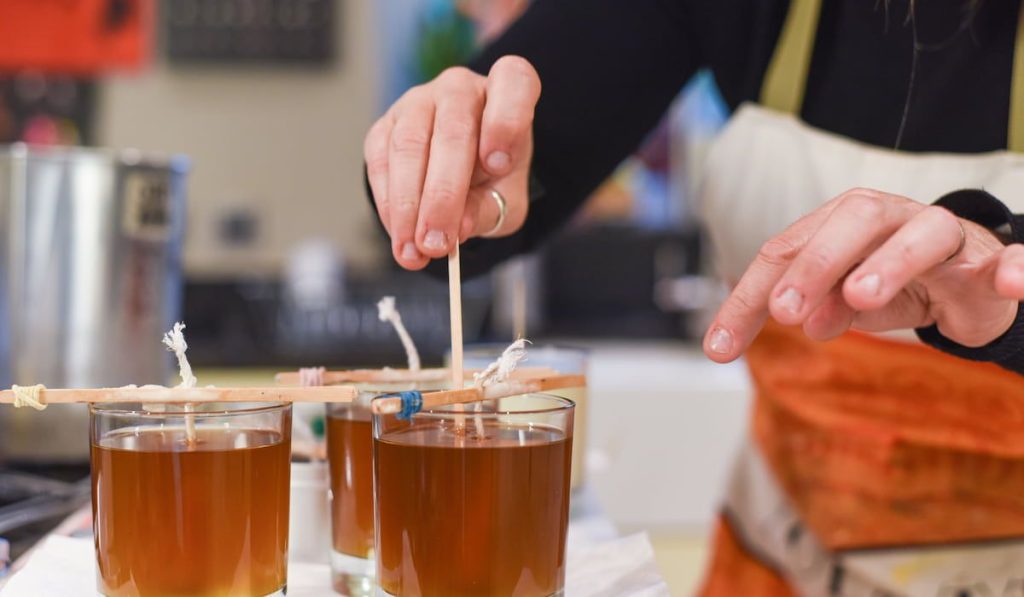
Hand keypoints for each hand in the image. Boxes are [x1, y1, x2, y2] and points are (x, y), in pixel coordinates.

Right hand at [364, 56, 540, 269]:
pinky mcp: (386, 125)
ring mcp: (418, 101)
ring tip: (415, 249)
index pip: (513, 81)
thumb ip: (489, 209)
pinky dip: (389, 203)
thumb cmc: (493, 175)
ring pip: (409, 145)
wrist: (461, 169)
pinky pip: (381, 161)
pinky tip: (400, 235)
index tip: (499, 166)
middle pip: (452, 130)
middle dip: (442, 194)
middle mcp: (461, 88)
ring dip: (408, 205)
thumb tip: (459, 228)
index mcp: (507, 90)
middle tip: (438, 242)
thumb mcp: (507, 196)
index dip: (506, 122)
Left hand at [703, 188, 1023, 361]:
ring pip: (925, 232)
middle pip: (852, 221)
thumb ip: (816, 307)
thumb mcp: (841, 301)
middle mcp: (891, 220)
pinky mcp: (992, 263)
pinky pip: (1011, 260)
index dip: (749, 298)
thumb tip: (801, 321)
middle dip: (814, 263)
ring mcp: (945, 238)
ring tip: (860, 297)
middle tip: (784, 312)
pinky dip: (1015, 266)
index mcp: (841, 225)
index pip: (785, 251)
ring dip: (891, 261)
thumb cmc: (891, 283)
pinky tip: (1008, 280)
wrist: (965, 283)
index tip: (720, 348)